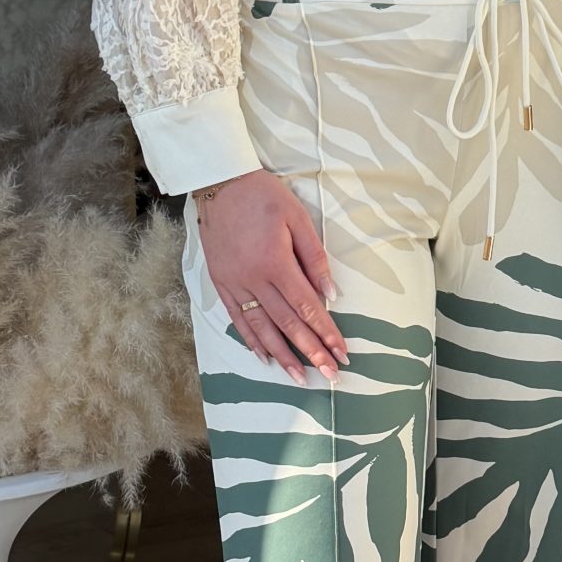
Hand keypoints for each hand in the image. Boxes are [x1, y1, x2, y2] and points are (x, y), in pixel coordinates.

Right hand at [195, 169, 347, 381]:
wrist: (220, 184)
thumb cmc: (264, 196)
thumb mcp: (298, 219)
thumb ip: (315, 259)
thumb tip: (331, 295)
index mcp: (276, 263)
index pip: (307, 307)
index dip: (326, 333)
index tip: (341, 353)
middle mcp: (254, 279)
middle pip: (287, 324)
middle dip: (311, 352)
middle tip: (329, 375)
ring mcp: (234, 284)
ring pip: (261, 328)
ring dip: (282, 355)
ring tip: (299, 377)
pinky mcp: (221, 283)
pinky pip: (237, 319)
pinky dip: (251, 340)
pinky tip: (264, 357)